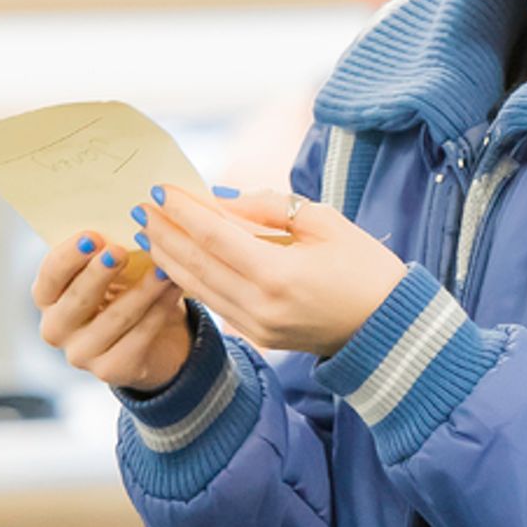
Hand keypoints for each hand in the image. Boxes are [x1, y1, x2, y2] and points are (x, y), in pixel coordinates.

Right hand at [31, 232, 192, 392]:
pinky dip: (159, 310)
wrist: (157, 340)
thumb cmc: (127, 292)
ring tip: (164, 269)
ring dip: (142, 291)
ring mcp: (80, 354)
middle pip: (77, 299)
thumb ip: (108, 252)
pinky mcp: (110, 371)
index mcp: (48, 297)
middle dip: (99, 273)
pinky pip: (138, 337)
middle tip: (120, 252)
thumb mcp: (114, 270)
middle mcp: (55, 329)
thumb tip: (129, 222)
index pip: (50, 275)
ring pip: (114, 318)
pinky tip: (174, 290)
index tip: (93, 236)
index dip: (69, 256)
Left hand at [130, 184, 408, 358]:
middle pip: (196, 264)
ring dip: (168, 256)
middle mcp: (259, 306)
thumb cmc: (365, 268)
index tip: (160, 189)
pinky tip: (174, 260)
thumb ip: (271, 208)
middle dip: (165, 232)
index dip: (184, 211)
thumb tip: (222, 199)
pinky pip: (213, 303)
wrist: (387, 327)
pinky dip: (188, 279)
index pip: (215, 237)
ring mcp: (256, 326)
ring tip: (147, 230)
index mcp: (278, 275)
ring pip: (197, 287)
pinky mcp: (258, 336)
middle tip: (139, 206)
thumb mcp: (325, 223)